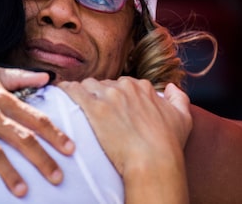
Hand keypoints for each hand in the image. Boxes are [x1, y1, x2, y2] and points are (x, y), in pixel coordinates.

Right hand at [0, 61, 74, 196]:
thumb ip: (20, 77)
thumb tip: (46, 77)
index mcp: (1, 100)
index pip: (34, 118)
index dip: (54, 134)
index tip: (70, 149)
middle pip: (20, 138)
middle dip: (41, 159)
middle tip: (57, 177)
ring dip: (8, 172)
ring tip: (22, 191)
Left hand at [58, 77, 191, 203]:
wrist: (152, 162)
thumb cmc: (168, 145)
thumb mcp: (183, 119)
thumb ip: (179, 98)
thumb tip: (171, 87)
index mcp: (142, 87)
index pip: (122, 84)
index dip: (115, 95)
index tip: (111, 106)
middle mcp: (125, 87)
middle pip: (104, 84)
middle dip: (99, 95)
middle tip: (95, 111)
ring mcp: (108, 95)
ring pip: (88, 85)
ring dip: (84, 94)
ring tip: (78, 106)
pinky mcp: (93, 106)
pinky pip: (73, 90)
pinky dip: (66, 91)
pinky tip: (62, 95)